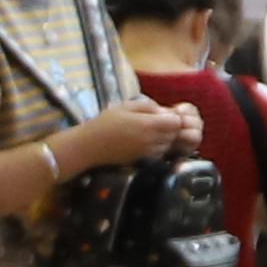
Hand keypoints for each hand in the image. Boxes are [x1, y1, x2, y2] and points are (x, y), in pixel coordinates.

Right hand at [49, 97, 192, 175]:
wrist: (90, 146)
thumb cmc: (105, 122)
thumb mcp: (125, 106)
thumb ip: (147, 106)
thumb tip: (164, 111)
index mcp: (148, 124)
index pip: (176, 122)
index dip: (172, 117)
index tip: (161, 114)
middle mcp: (151, 140)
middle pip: (174, 134)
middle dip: (169, 128)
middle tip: (155, 122)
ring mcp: (148, 152)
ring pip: (168, 145)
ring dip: (164, 138)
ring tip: (148, 132)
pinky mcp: (143, 160)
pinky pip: (159, 153)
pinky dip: (157, 147)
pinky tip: (144, 142)